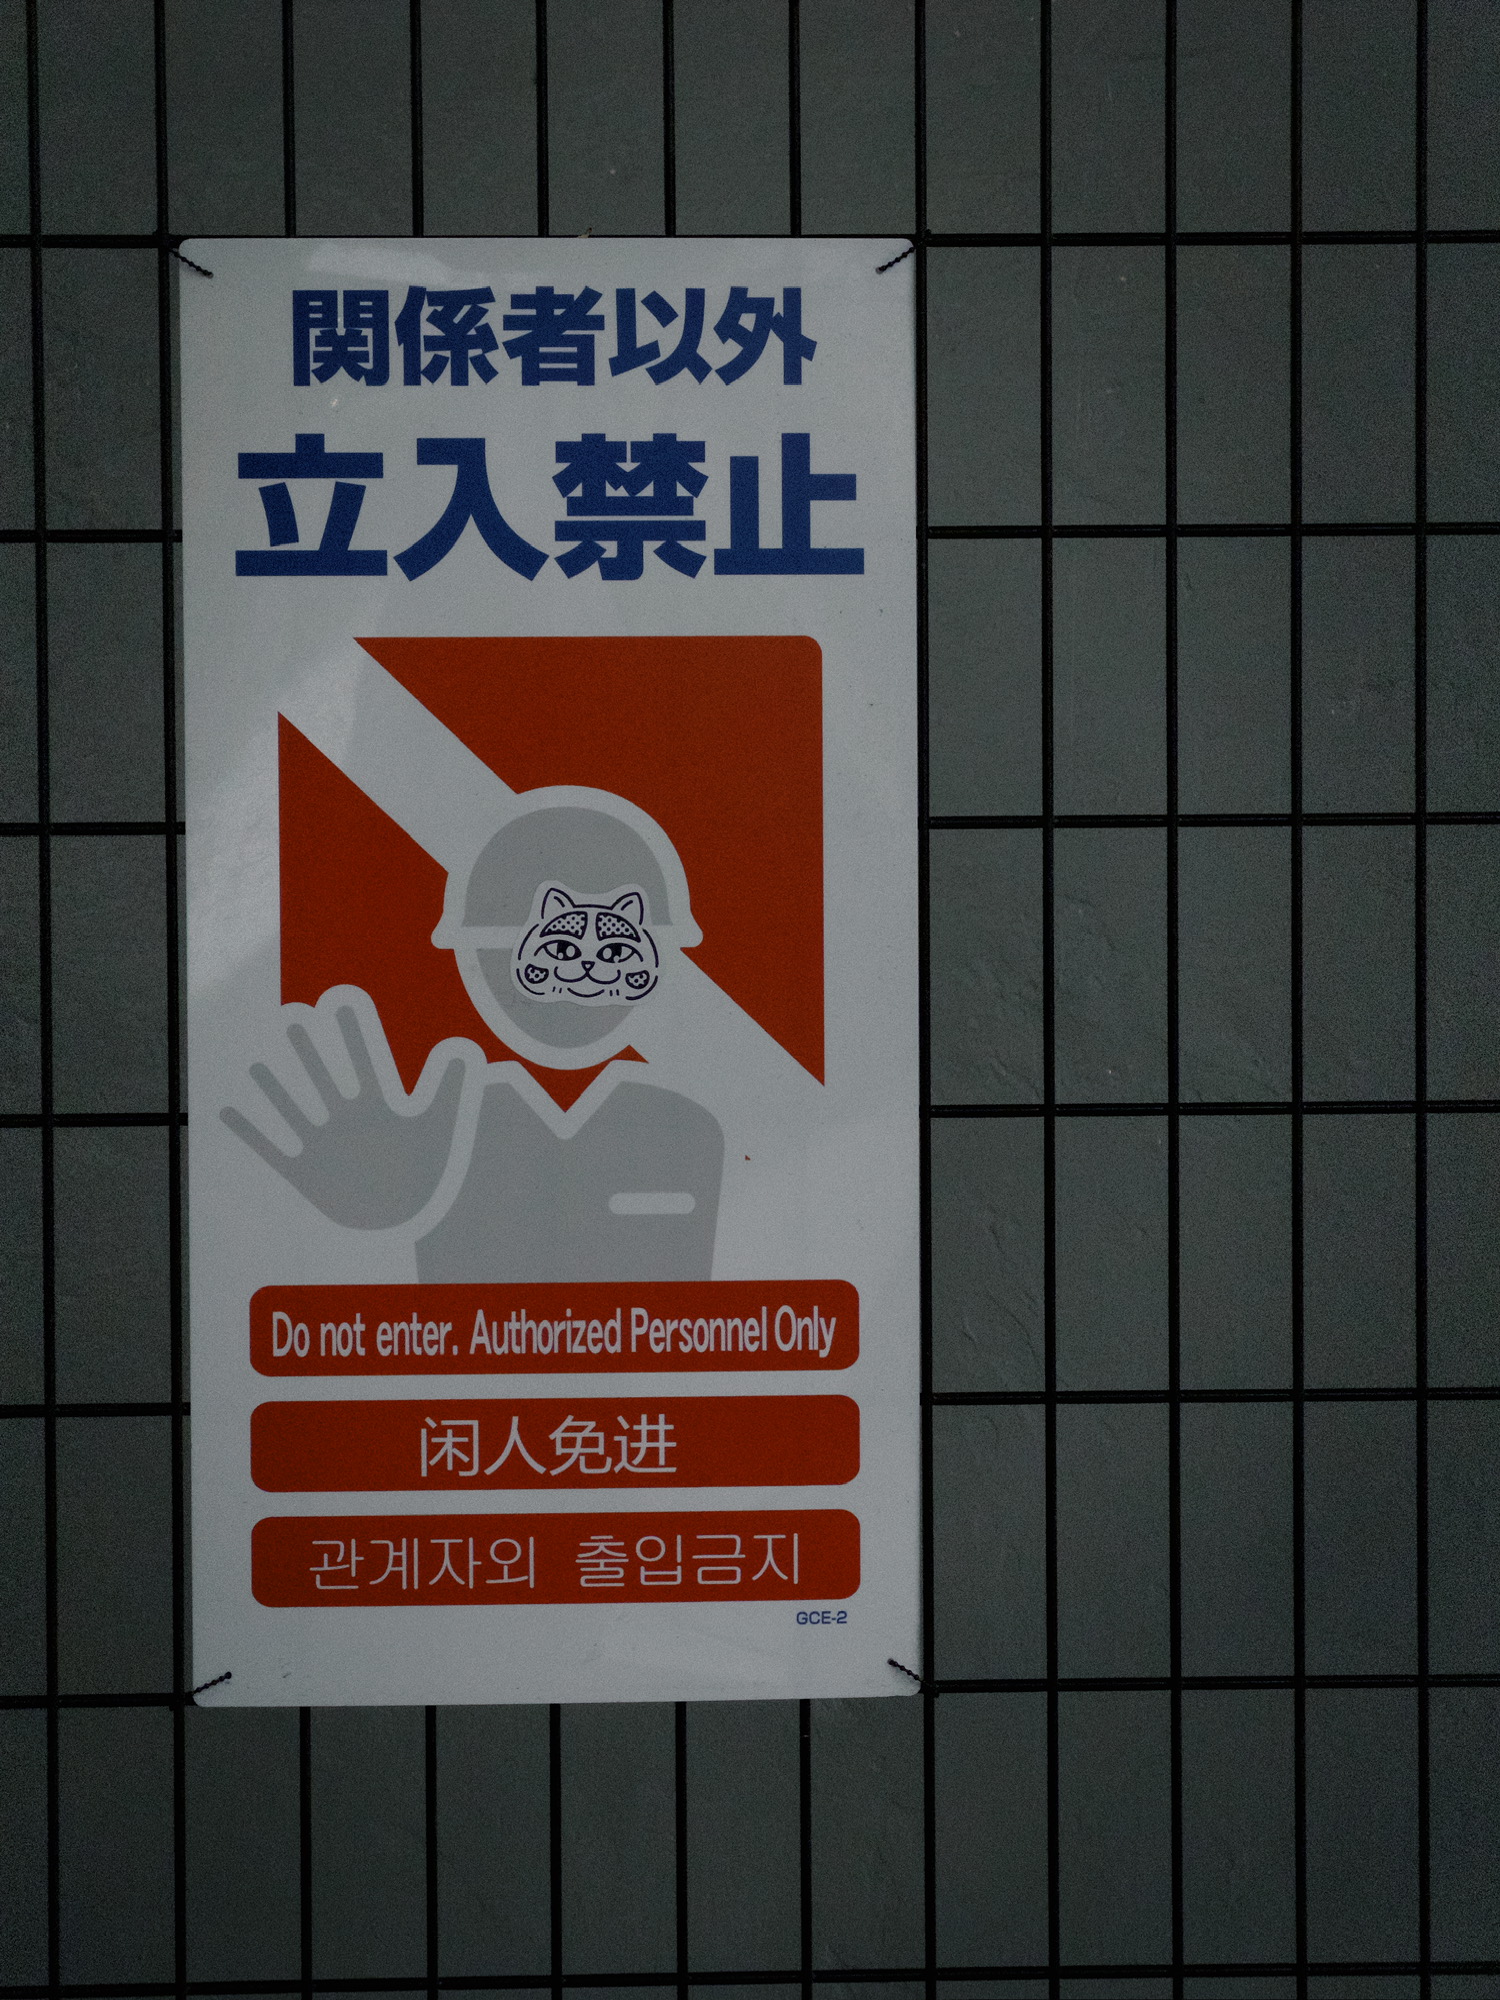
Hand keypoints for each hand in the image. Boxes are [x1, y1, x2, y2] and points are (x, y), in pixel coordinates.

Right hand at [222, 1000, 468, 1228]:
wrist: (409, 1221)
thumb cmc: (427, 1174)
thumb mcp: (442, 1127)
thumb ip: (453, 1088)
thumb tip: (467, 1049)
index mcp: (379, 1106)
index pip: (363, 1060)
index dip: (352, 1031)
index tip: (338, 1000)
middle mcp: (347, 1120)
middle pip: (324, 1077)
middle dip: (310, 1050)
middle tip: (292, 1014)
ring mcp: (324, 1146)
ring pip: (295, 1110)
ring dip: (276, 1090)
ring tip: (257, 1065)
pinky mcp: (307, 1175)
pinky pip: (274, 1151)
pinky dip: (252, 1133)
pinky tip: (229, 1111)